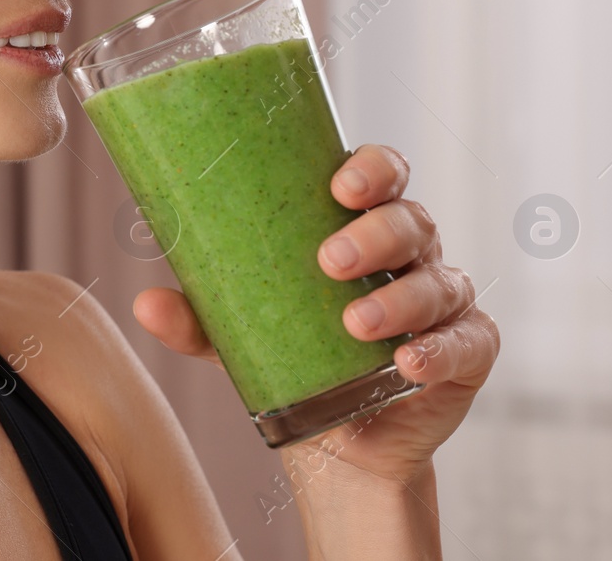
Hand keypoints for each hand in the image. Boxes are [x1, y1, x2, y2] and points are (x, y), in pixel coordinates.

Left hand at [131, 143, 499, 484]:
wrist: (335, 443)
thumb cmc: (293, 358)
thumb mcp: (238, 335)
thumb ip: (197, 319)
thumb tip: (144, 305)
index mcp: (362, 226)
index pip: (383, 174)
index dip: (374, 168)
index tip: (341, 183)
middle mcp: (410, 255)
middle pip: (411, 221)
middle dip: (375, 233)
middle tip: (330, 260)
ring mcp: (443, 303)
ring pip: (439, 280)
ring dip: (398, 298)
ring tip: (354, 322)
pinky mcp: (467, 354)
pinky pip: (468, 342)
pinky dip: (440, 350)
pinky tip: (409, 362)